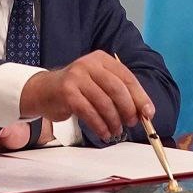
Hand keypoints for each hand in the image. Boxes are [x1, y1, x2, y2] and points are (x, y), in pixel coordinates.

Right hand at [19, 50, 153, 141]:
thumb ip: (119, 93)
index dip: (140, 96)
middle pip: (116, 88)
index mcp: (102, 59)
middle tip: (131, 123)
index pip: (127, 77)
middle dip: (128, 109)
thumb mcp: (98, 84)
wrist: (44, 91)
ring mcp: (76, 77)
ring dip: (113, 121)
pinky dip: (99, 125)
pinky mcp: (67, 92)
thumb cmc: (77, 90)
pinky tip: (104, 133)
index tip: (149, 113)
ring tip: (116, 131)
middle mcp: (89, 64)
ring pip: (103, 102)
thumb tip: (143, 112)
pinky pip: (89, 112)